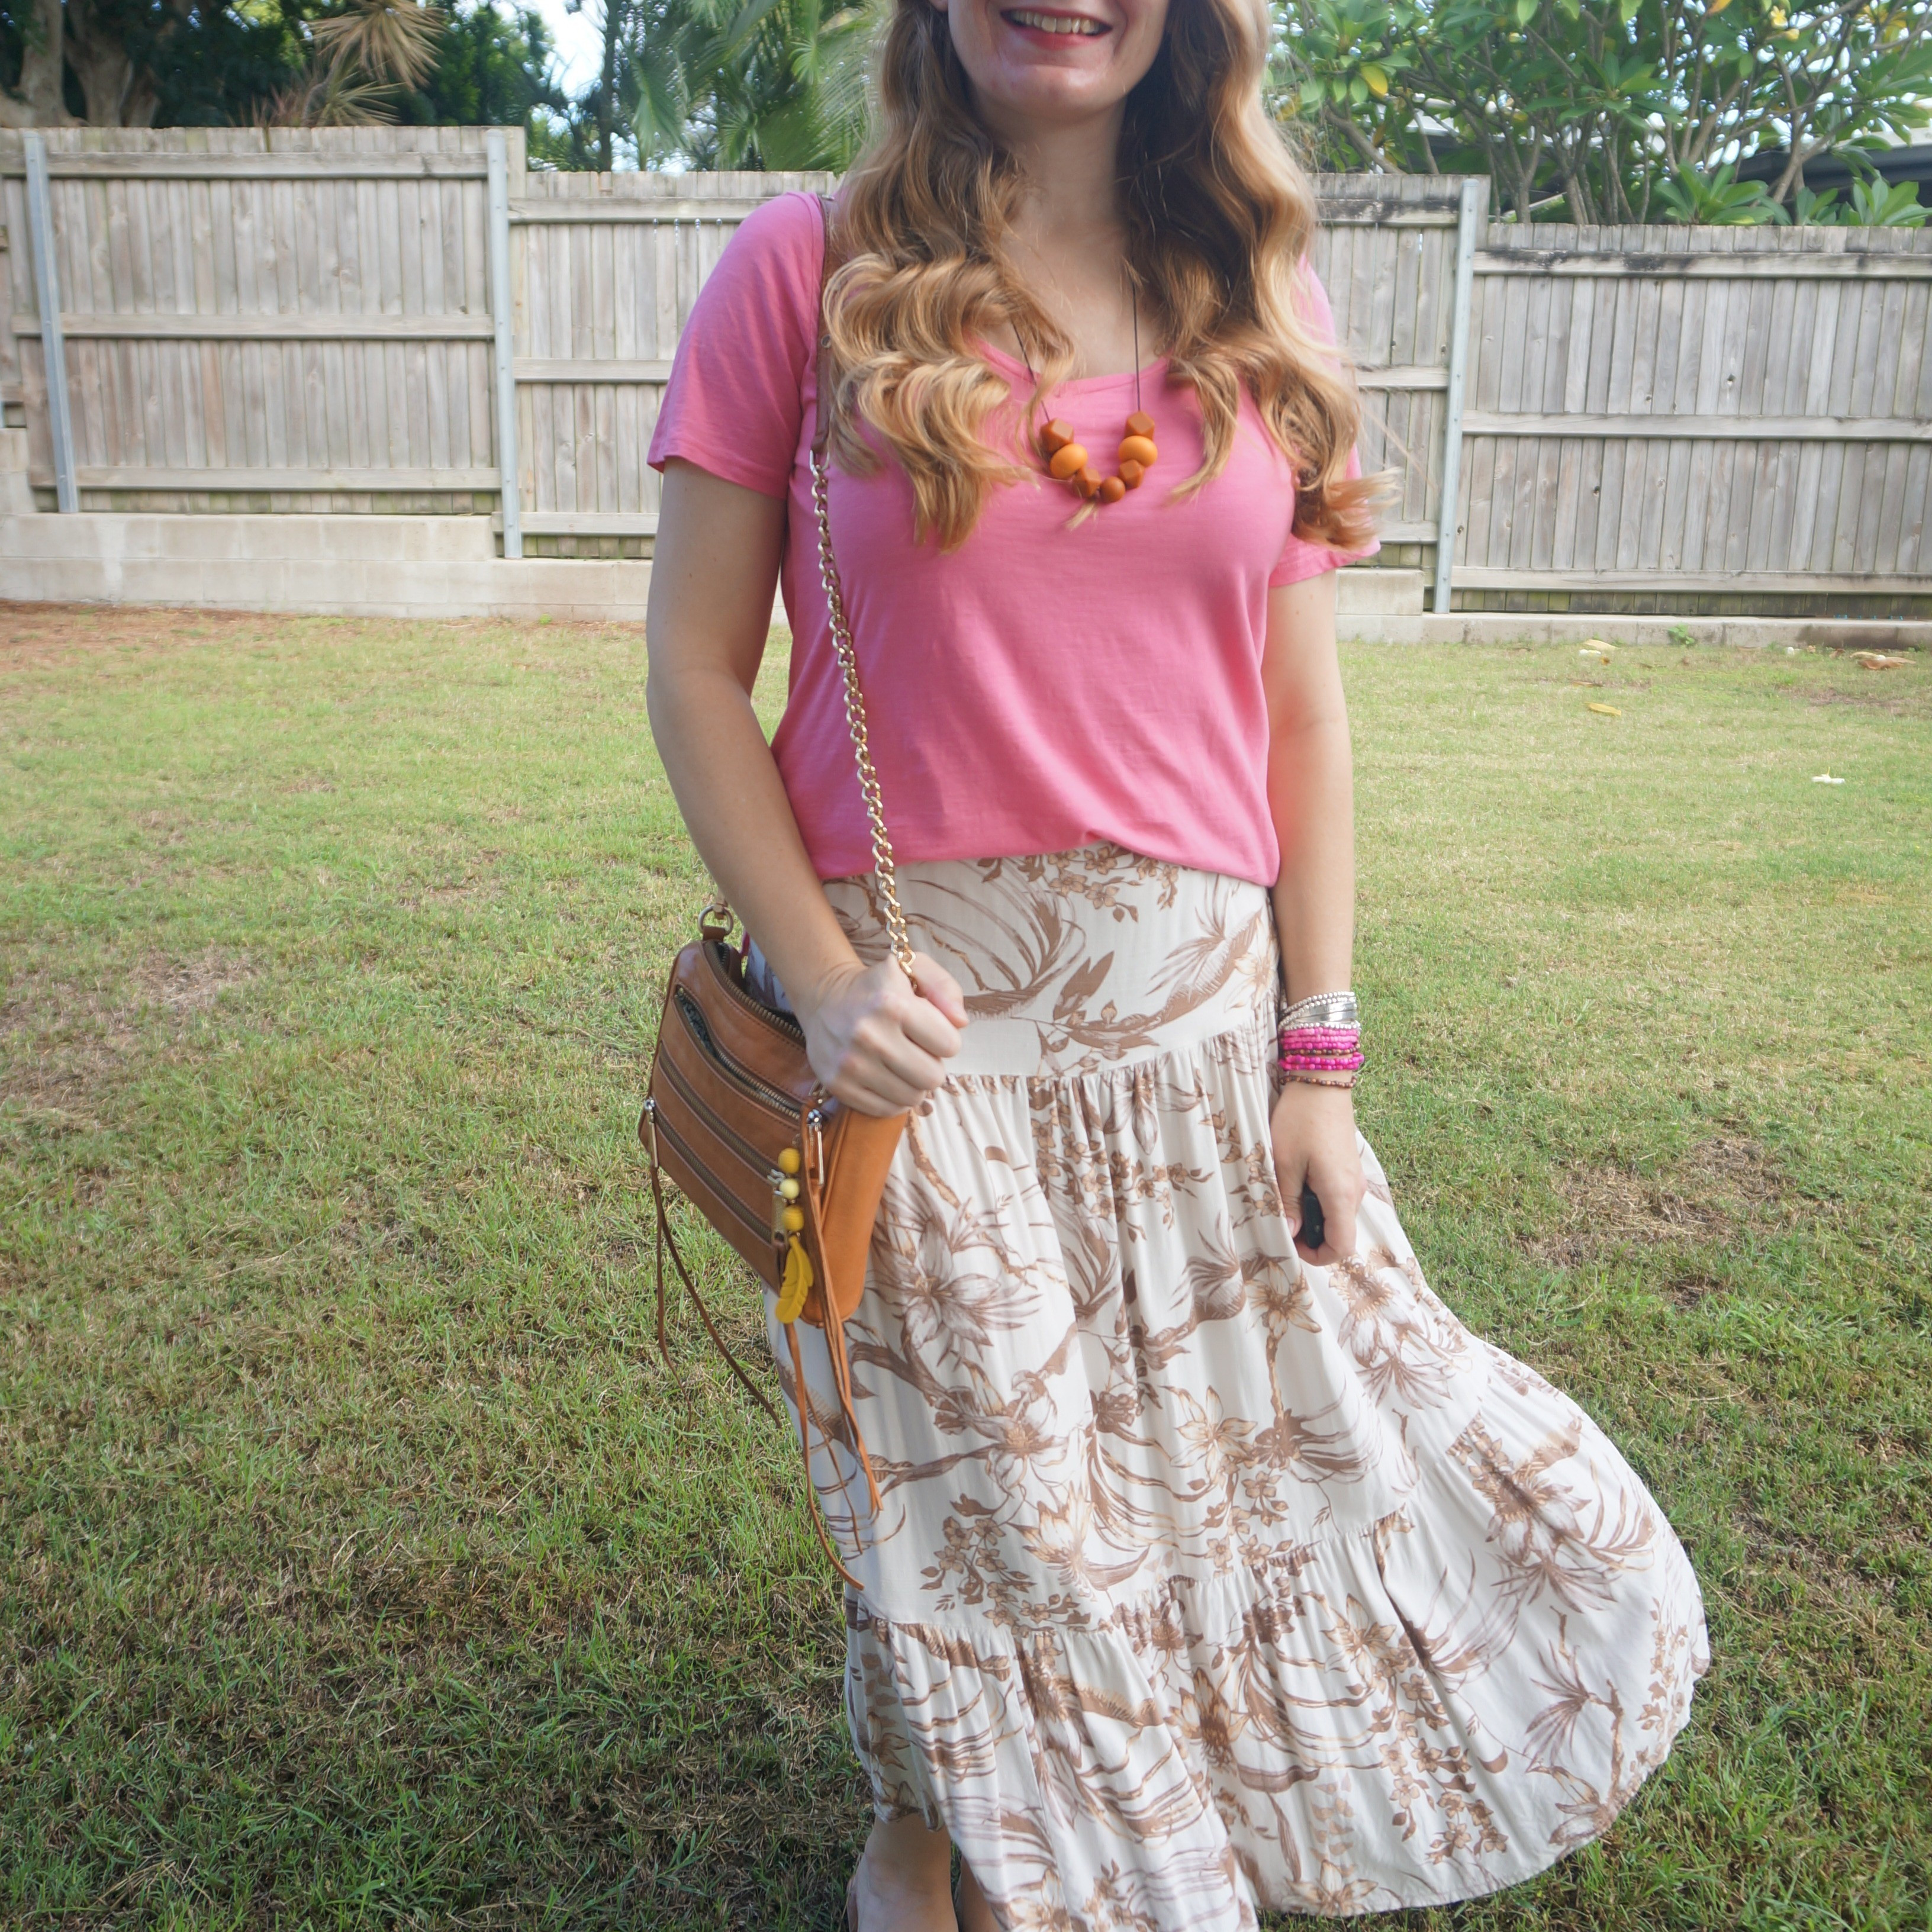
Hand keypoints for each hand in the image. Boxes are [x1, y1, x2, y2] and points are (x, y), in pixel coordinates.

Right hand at [793, 950, 967, 1116]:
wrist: (824, 999)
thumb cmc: (878, 987)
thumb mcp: (914, 969)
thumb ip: (945, 987)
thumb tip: (960, 1022)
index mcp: (893, 1003)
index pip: (950, 1045)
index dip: (945, 1039)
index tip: (930, 1031)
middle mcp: (869, 1035)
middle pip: (932, 1077)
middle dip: (932, 1065)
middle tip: (917, 1051)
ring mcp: (851, 1063)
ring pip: (911, 1098)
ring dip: (913, 1084)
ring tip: (901, 1063)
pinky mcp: (838, 1084)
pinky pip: (886, 1109)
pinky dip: (892, 1098)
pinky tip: (886, 1077)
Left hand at [1271, 1080, 1365, 1265]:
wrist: (1322, 1081)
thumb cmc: (1301, 1120)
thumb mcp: (1285, 1163)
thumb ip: (1288, 1202)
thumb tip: (1289, 1232)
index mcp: (1340, 1194)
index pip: (1341, 1247)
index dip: (1316, 1256)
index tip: (1290, 1242)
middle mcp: (1354, 1191)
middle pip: (1339, 1233)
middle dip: (1310, 1236)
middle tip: (1280, 1217)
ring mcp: (1354, 1178)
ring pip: (1336, 1214)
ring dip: (1312, 1215)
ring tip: (1284, 1195)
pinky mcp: (1348, 1167)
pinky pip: (1336, 1196)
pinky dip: (1317, 1199)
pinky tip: (1296, 1180)